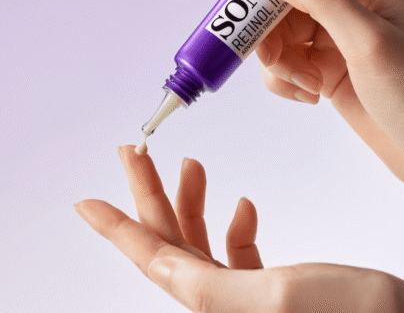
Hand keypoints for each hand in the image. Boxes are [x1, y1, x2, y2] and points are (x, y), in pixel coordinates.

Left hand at [74, 146, 403, 311]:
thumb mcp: (272, 298)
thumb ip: (204, 285)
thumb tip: (153, 261)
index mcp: (210, 303)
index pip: (152, 258)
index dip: (116, 228)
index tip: (86, 202)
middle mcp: (219, 300)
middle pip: (171, 236)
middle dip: (153, 190)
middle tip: (138, 151)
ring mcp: (243, 293)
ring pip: (200, 237)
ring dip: (192, 198)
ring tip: (192, 163)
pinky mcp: (268, 285)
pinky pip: (236, 250)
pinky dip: (234, 221)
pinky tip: (242, 202)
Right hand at [215, 0, 403, 192]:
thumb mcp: (367, 41)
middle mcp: (352, 5)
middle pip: (286, 2)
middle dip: (271, 33)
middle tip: (268, 57)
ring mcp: (336, 38)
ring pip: (281, 35)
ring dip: (280, 61)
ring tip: (304, 85)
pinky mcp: (325, 66)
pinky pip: (287, 62)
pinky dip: (286, 79)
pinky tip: (309, 94)